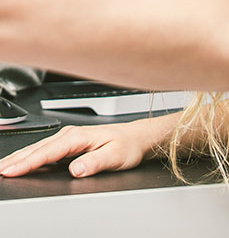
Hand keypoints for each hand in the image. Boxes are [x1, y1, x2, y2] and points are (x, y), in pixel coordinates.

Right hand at [0, 118, 166, 177]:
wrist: (137, 138)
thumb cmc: (128, 145)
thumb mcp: (116, 155)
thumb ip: (96, 162)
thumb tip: (77, 169)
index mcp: (79, 137)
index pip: (48, 152)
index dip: (28, 162)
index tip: (11, 170)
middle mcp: (71, 135)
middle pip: (38, 149)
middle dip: (16, 160)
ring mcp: (68, 139)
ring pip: (38, 149)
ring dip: (19, 158)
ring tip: (3, 168)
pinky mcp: (68, 145)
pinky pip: (44, 151)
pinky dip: (29, 157)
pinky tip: (21, 164)